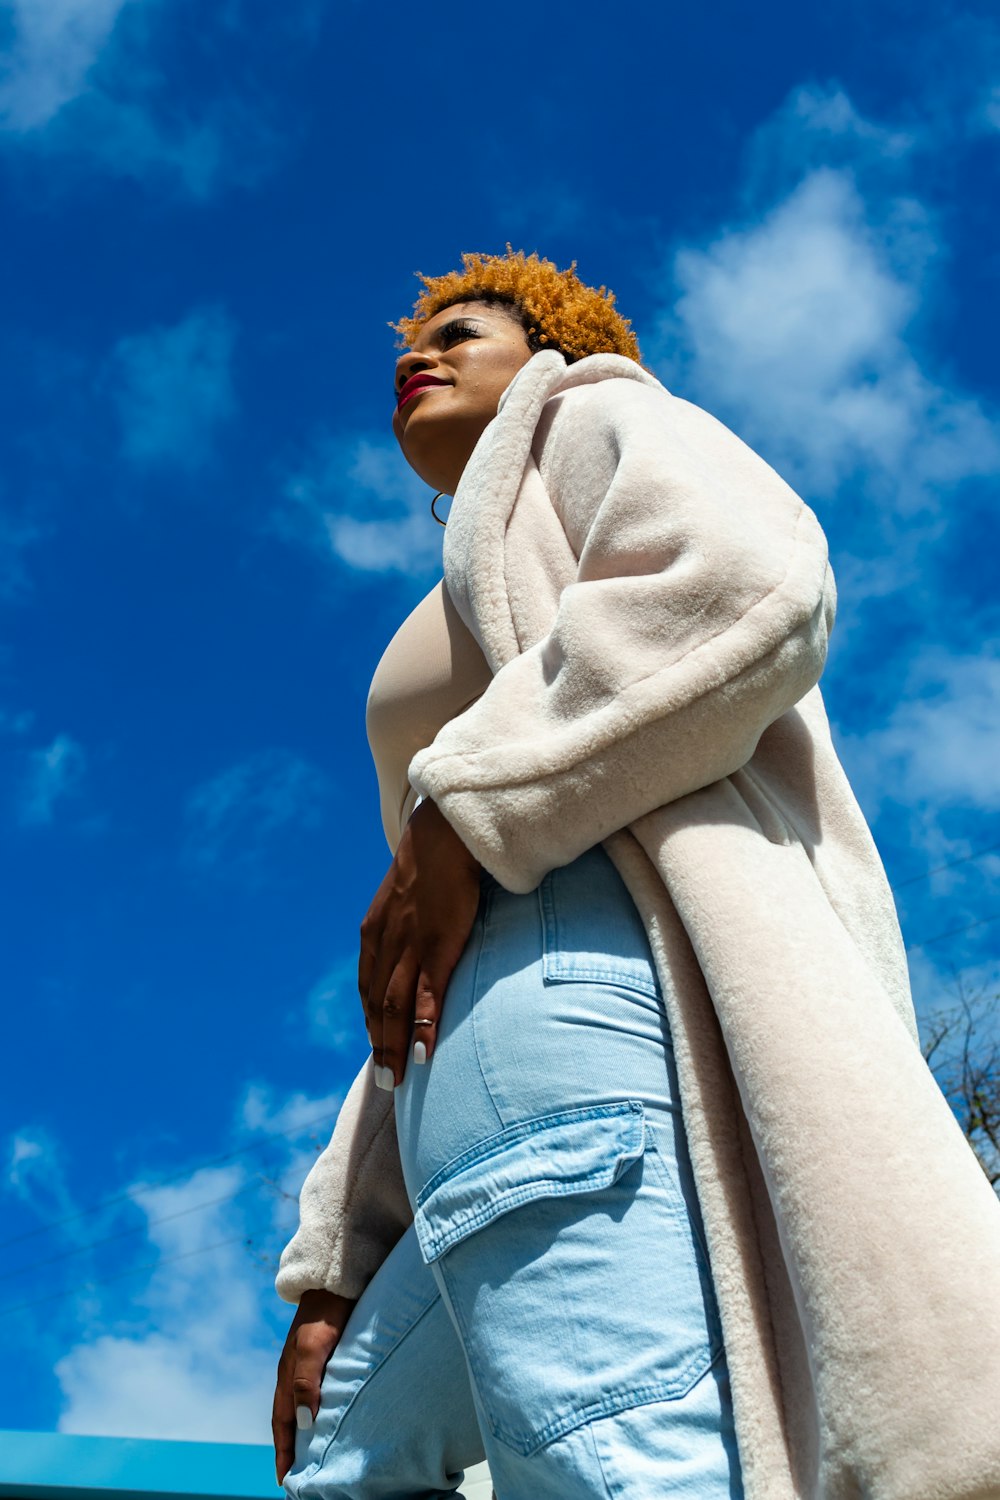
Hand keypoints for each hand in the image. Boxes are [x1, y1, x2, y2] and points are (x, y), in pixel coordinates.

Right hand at [272, 1288, 356, 1484]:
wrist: (336, 1277)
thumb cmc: (327, 1312)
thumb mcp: (315, 1347)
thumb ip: (307, 1382)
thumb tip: (302, 1424)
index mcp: (287, 1375)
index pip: (282, 1422)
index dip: (283, 1452)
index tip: (284, 1481)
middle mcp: (294, 1372)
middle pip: (289, 1418)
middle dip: (291, 1448)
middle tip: (298, 1476)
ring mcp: (308, 1362)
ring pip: (302, 1405)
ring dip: (304, 1431)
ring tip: (314, 1454)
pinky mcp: (324, 1353)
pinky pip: (316, 1391)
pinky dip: (318, 1411)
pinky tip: (331, 1416)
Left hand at [359, 798, 480, 1086]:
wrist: (444, 833)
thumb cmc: (434, 861)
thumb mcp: (408, 891)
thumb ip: (406, 917)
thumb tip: (417, 930)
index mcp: (374, 931)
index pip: (368, 986)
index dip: (371, 1018)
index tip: (376, 1044)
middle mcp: (385, 943)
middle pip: (377, 1005)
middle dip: (379, 1044)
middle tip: (385, 1081)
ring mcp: (410, 947)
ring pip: (394, 1008)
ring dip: (393, 1047)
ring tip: (397, 1079)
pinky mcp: (438, 947)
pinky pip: (426, 997)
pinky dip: (422, 1029)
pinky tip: (423, 1055)